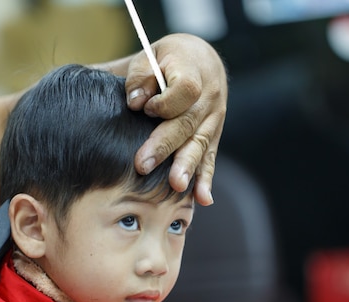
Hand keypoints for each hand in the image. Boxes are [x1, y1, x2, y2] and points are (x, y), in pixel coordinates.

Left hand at [125, 33, 227, 205]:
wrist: (200, 59)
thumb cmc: (166, 60)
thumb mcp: (150, 56)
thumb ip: (139, 76)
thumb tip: (134, 101)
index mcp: (193, 70)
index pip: (185, 89)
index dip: (165, 102)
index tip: (146, 109)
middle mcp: (209, 95)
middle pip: (188, 123)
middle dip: (165, 145)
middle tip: (143, 165)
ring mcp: (214, 117)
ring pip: (200, 143)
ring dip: (187, 166)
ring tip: (176, 185)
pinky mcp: (213, 135)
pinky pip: (210, 157)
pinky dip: (206, 178)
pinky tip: (203, 198)